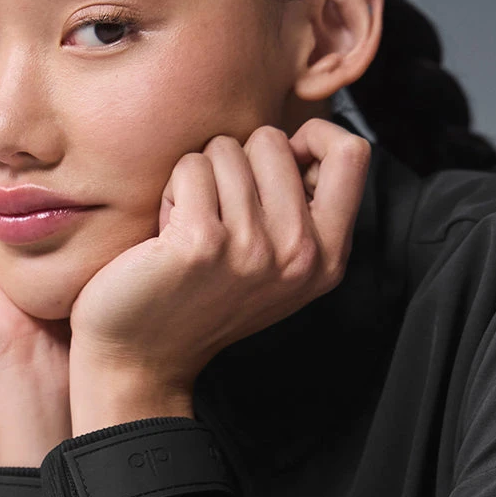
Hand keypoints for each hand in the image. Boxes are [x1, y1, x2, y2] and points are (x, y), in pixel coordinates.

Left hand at [67, 118, 371, 393]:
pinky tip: (167, 231)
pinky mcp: (203, 242)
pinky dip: (171, 189)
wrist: (144, 358)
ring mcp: (253, 248)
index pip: (351, 152)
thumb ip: (303, 210)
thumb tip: (300, 141)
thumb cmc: (204, 300)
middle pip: (274, 140)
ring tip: (192, 224)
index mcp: (328, 256)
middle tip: (219, 209)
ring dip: (199, 177)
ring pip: (226, 149)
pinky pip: (190, 167)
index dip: (311, 138)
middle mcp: (299, 253)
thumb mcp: (278, 266)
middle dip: (237, 159)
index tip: (276, 164)